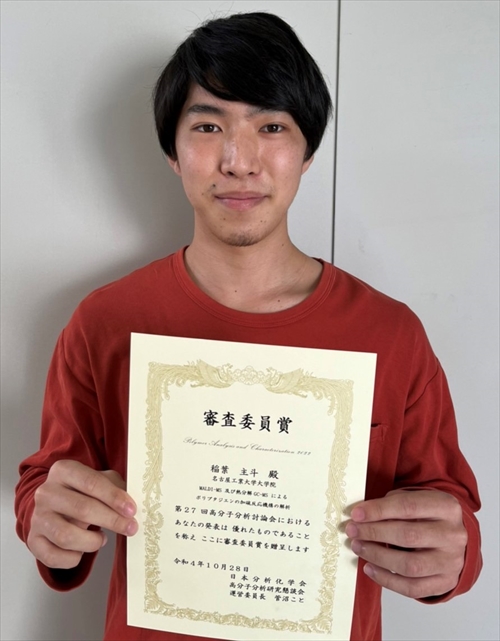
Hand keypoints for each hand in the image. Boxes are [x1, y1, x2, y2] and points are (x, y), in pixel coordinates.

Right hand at [27, 460, 137, 569]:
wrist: (54, 505)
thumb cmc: (84, 491)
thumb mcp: (101, 480)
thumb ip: (117, 487)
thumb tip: (133, 505)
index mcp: (63, 470)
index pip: (91, 483)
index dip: (114, 497)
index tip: (132, 510)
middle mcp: (46, 492)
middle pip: (82, 509)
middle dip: (111, 520)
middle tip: (130, 528)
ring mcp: (37, 516)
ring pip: (66, 536)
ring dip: (91, 542)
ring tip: (101, 539)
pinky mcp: (33, 539)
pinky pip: (54, 556)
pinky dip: (73, 558)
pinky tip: (82, 551)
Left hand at [346, 489, 466, 598]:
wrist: (453, 539)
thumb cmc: (427, 516)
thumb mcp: (415, 500)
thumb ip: (392, 505)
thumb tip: (360, 515)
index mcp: (446, 507)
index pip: (408, 506)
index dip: (378, 510)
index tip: (356, 514)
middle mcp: (453, 535)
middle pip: (408, 536)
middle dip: (374, 533)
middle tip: (352, 531)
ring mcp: (452, 562)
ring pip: (410, 565)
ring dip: (378, 557)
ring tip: (358, 547)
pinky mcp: (446, 583)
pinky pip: (413, 588)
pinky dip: (387, 580)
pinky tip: (370, 568)